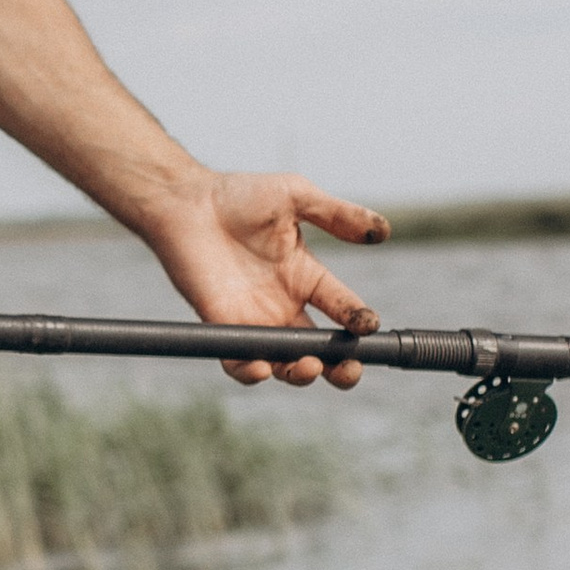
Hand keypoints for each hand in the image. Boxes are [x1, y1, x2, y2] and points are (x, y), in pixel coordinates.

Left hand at [140, 169, 388, 387]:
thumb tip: (384, 231)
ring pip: (286, 363)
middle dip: (342, 366)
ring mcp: (254, 320)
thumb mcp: (297, 197)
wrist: (186, 203)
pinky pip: (240, 363)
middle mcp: (285, 305)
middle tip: (350, 369)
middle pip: (322, 350)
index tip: (368, 324)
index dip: (360, 321)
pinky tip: (264, 366)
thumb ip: (338, 214)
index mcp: (306, 276)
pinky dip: (253, 372)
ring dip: (303, 373)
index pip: (344, 308)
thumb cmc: (238, 196)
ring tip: (309, 365)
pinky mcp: (222, 327)